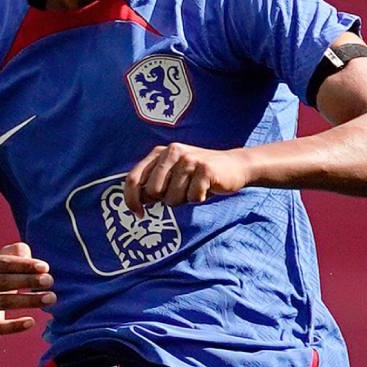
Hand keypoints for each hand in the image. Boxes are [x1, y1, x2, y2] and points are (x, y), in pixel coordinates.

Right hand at [0, 242, 53, 335]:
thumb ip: (15, 254)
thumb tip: (27, 255)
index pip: (2, 263)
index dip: (24, 265)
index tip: (45, 268)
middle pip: (3, 282)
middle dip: (28, 280)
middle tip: (50, 281)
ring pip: (3, 302)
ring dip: (29, 300)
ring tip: (51, 298)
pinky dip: (14, 326)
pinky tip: (32, 322)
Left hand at [124, 143, 250, 212]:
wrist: (235, 166)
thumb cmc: (198, 175)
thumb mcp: (173, 173)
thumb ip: (154, 182)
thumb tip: (137, 202)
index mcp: (159, 152)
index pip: (133, 178)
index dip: (131, 200)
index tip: (138, 214)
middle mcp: (172, 152)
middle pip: (153, 192)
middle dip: (165, 200)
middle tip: (181, 193)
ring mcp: (189, 160)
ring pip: (172, 198)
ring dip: (184, 200)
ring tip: (195, 189)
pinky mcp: (204, 169)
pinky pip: (192, 198)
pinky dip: (199, 199)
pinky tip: (206, 189)